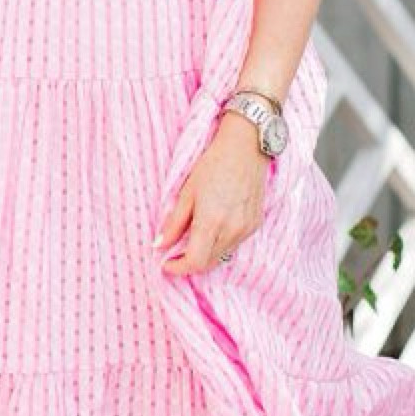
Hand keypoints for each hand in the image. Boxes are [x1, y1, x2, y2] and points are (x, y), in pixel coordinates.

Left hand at [153, 115, 269, 275]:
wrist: (247, 147)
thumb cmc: (213, 165)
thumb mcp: (187, 192)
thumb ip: (173, 223)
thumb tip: (159, 246)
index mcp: (211, 222)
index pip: (195, 263)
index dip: (178, 268)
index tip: (165, 263)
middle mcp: (232, 230)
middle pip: (208, 264)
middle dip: (189, 263)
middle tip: (175, 253)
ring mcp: (246, 229)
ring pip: (221, 256)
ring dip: (205, 254)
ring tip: (193, 238)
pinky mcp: (255, 225)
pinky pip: (234, 245)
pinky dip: (220, 244)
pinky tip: (213, 227)